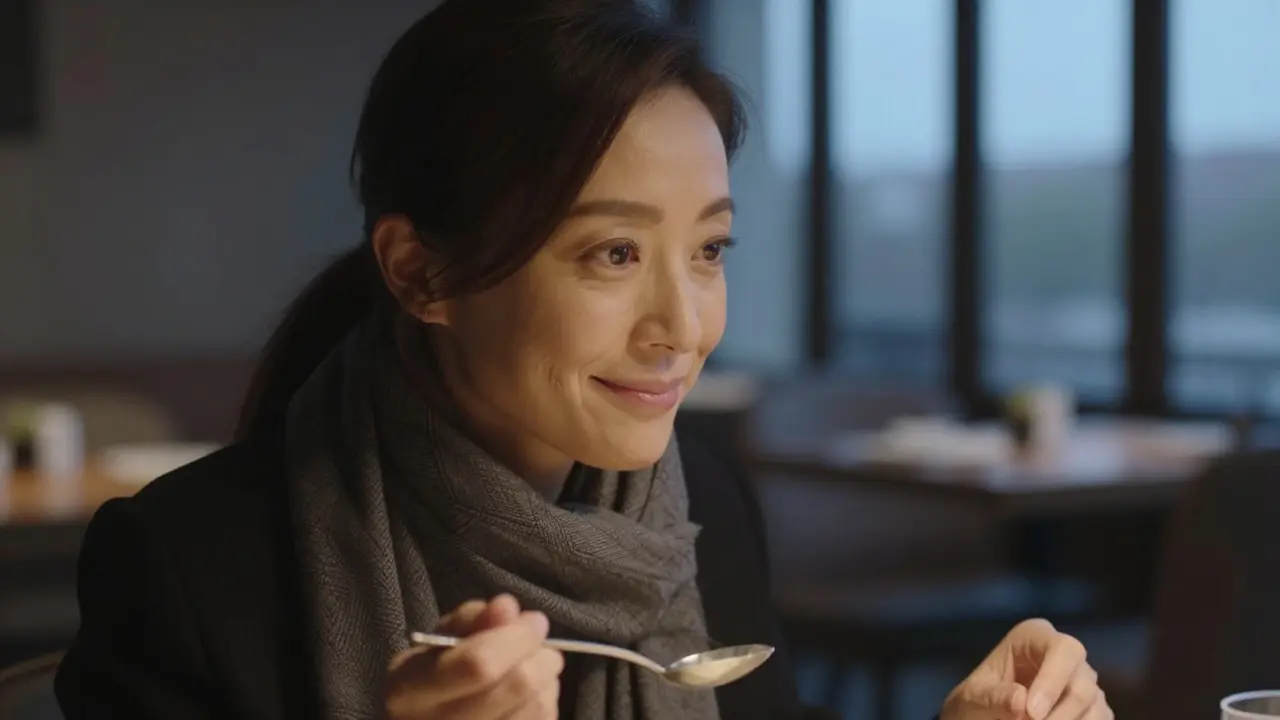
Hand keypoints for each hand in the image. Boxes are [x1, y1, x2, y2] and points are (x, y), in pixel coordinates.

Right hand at [385, 594, 563, 718]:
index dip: (516, 637)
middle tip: (545, 648)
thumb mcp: (440, 642)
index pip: (477, 664)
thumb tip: (507, 608)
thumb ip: (472, 619)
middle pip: (517, 686)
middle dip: (542, 657)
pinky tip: (533, 699)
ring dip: (548, 682)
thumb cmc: (435, 676)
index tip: (534, 621)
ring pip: (537, 708)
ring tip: (537, 672)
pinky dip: (546, 704)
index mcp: (410, 692)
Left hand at [940, 619, 1112, 719]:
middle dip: (1060, 714)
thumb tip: (1021, 703)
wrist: (984, 714)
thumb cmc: (977, 698)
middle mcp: (1064, 654)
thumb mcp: (973, 696)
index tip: (1032, 713)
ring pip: (1095, 704)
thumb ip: (994, 696)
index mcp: (1034, 636)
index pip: (1062, 649)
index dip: (1053, 681)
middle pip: (1083, 682)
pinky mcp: (1091, 706)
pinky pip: (1101, 719)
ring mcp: (1082, 680)